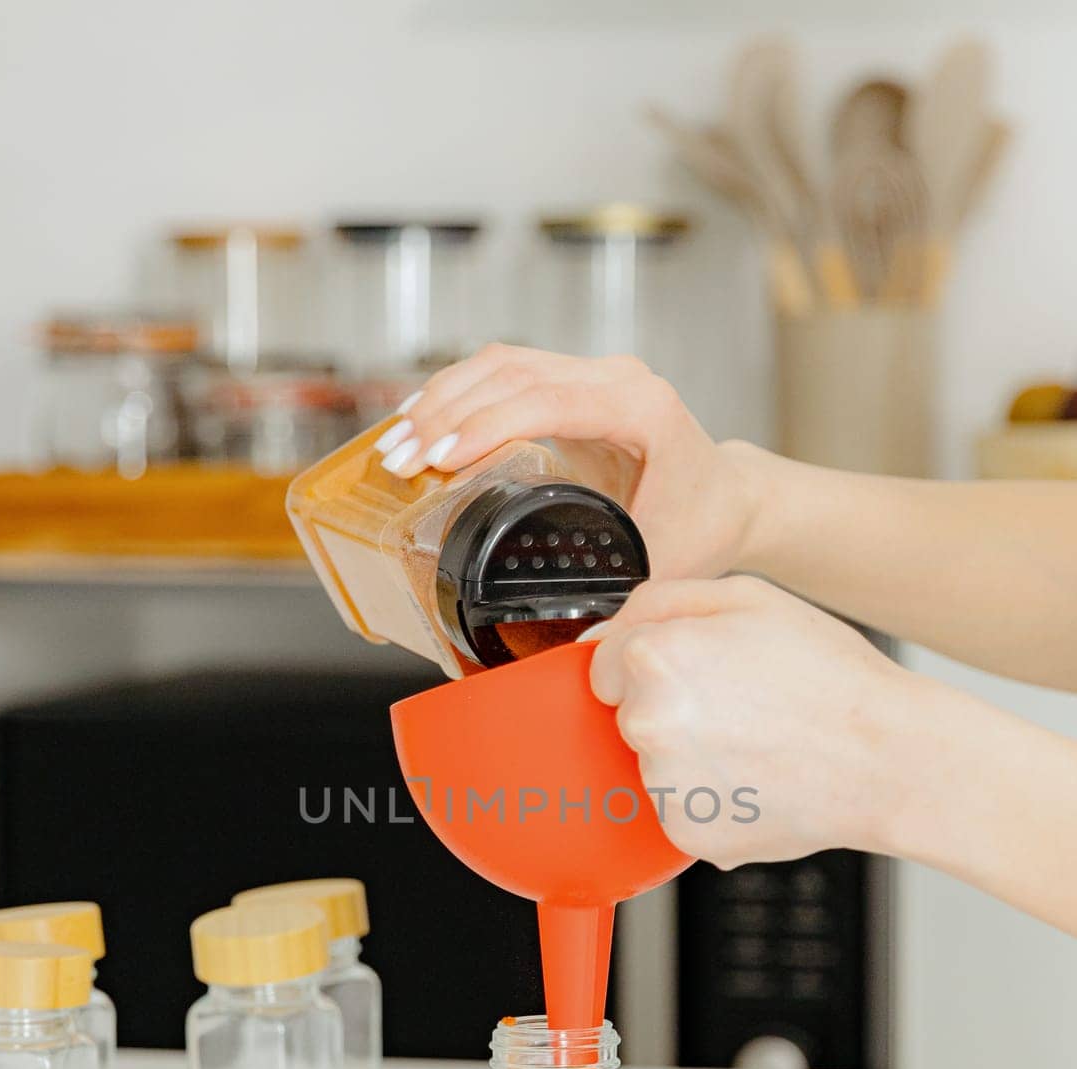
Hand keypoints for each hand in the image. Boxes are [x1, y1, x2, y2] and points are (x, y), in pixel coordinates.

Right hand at [377, 344, 760, 580]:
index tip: (440, 460)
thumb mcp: (667, 568)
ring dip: (439, 401)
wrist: (727, 498)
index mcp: (642, 409)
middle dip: (445, 416)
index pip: (551, 400)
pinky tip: (419, 422)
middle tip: (398, 463)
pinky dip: (455, 395)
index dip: (488, 425)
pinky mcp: (567, 382)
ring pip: (499, 364)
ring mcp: (589, 374)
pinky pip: (502, 372)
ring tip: (394, 446)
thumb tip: (571, 650)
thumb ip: (621, 602)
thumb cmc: (703, 527)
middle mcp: (615, 379)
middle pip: (513, 373)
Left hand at [588, 576, 914, 867]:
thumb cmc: (831, 678)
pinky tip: (757, 781)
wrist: (887, 760)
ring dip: (689, 759)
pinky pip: (681, 809)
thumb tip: (604, 632)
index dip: (655, 663)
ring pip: (655, 766)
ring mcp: (665, 785)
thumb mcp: (749, 599)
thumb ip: (659, 602)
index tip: (698, 672)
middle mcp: (647, 724)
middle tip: (742, 708)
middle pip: (630, 716)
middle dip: (672, 710)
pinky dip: (711, 801)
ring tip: (757, 746)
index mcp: (655, 658)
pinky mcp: (686, 832)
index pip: (606, 664)